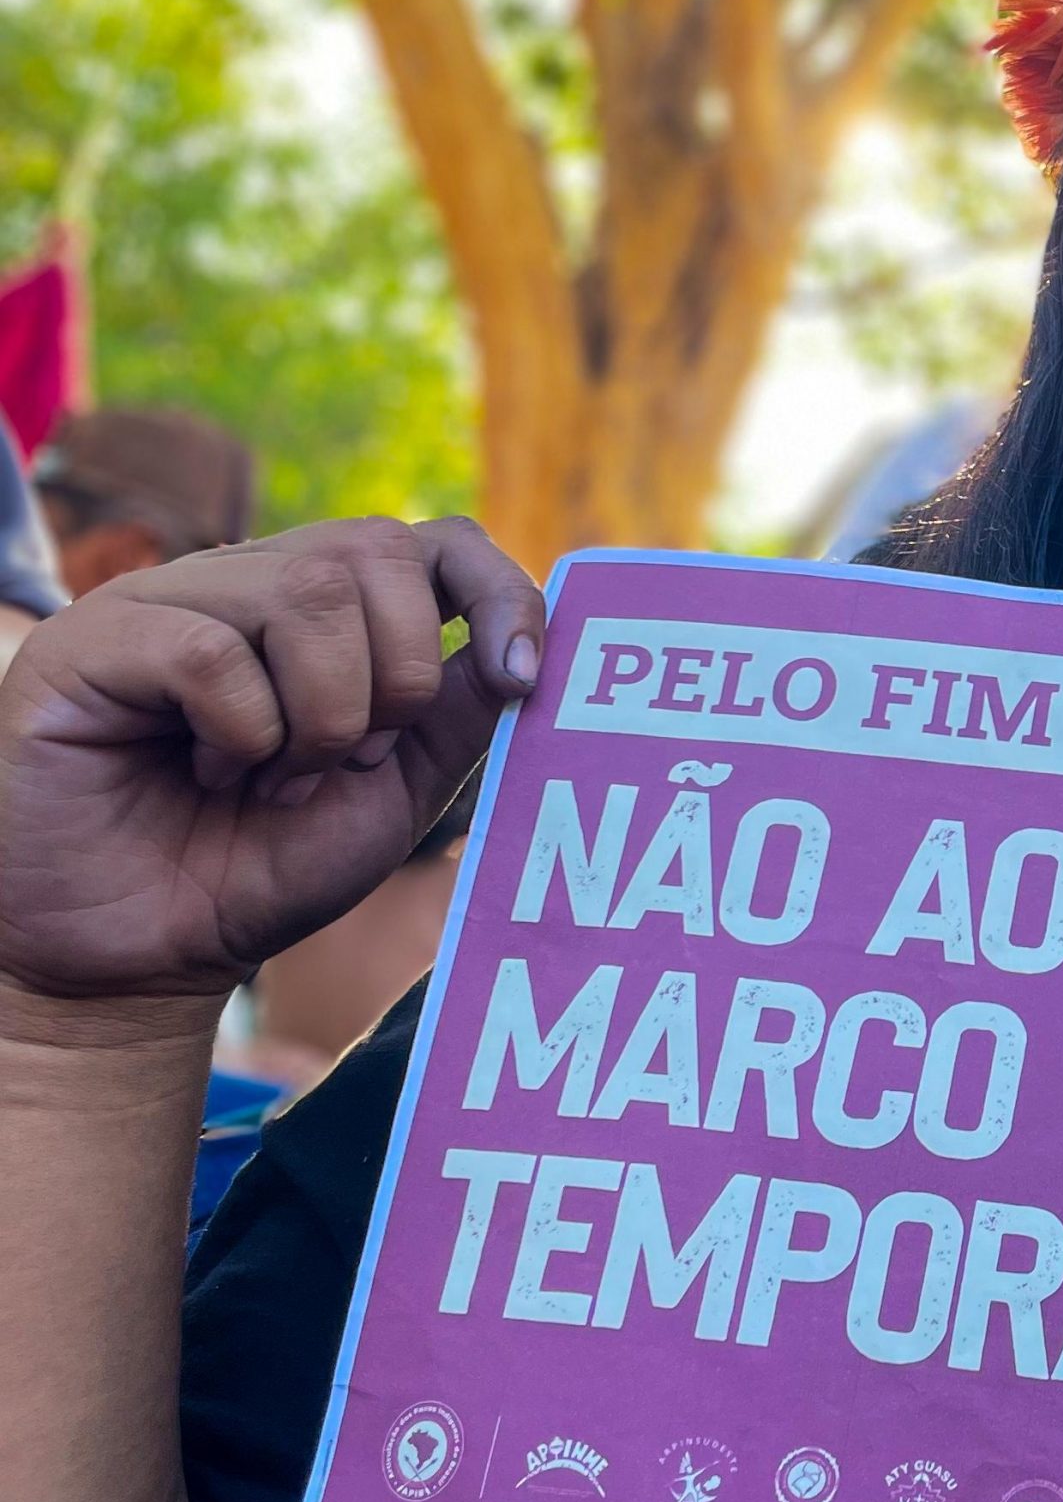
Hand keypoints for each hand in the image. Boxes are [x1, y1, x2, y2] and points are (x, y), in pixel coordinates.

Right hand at [0, 516, 542, 1012]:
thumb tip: (528, 642)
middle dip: (395, 679)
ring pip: (306, 594)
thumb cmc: (265, 869)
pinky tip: (205, 772)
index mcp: (326, 611)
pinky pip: (211, 652)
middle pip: (377, 552)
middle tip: (345, 761)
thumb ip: (458, 710)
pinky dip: (240, 732)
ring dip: (321, 715)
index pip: (436, 542)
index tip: (522, 677)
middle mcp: (247, 583)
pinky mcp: (94, 641)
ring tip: (272, 778)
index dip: (498, 592)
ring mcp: (167, 599)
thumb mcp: (394, 790)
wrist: (148, 959)